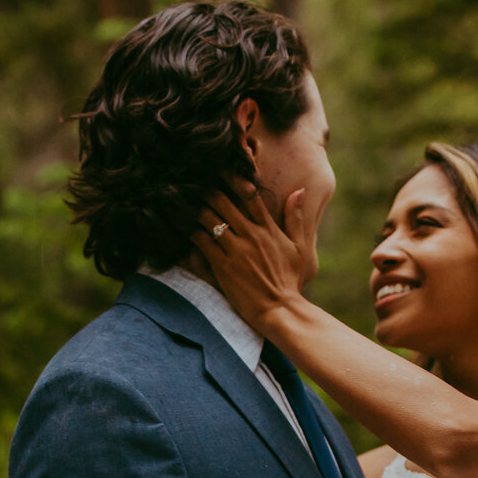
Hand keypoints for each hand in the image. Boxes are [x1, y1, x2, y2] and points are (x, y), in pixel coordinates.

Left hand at [193, 184, 315, 332]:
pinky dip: (189, 232)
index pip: (249, 194)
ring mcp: (236, 250)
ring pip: (208, 219)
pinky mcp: (223, 266)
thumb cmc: (289, 281)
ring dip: (193, 207)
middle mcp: (251, 234)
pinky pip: (201, 242)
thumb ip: (295, 218)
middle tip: (191, 181)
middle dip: (206, 189)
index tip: (220, 168)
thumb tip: (298, 190)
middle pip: (223, 202)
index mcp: (268, 228)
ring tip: (179, 199)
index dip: (233, 177)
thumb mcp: (299, 248)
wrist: (280, 310)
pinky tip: (179, 225)